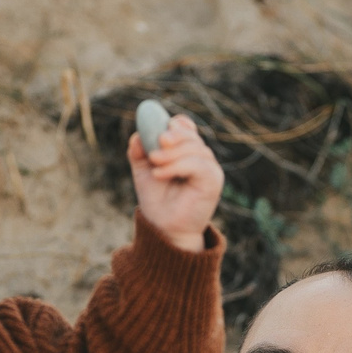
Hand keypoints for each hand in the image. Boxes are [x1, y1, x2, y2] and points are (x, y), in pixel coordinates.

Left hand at [128, 113, 223, 253]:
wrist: (165, 228)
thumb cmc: (157, 200)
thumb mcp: (143, 171)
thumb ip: (139, 151)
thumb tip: (137, 135)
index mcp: (186, 150)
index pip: (185, 127)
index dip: (174, 124)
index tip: (158, 130)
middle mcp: (200, 156)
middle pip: (189, 134)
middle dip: (171, 136)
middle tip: (156, 143)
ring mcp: (209, 167)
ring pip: (193, 148)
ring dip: (170, 154)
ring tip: (154, 166)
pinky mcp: (213, 180)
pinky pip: (197, 164)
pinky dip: (176, 166)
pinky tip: (159, 174)